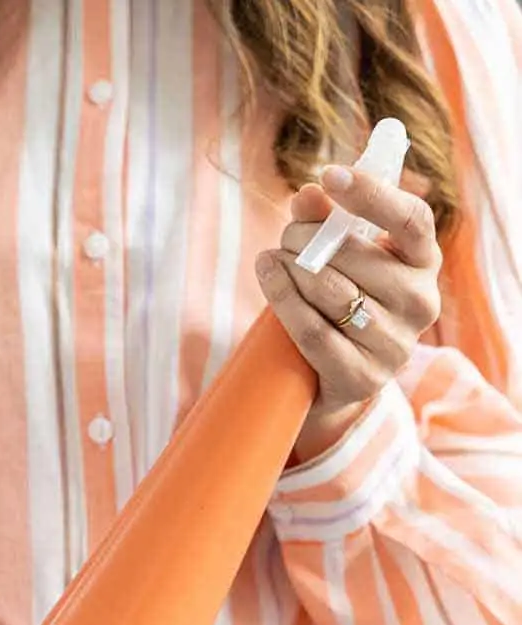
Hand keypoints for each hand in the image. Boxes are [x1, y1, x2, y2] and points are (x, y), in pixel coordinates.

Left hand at [255, 166, 442, 462]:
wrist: (335, 381)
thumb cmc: (342, 301)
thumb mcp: (340, 257)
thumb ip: (326, 220)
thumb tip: (310, 194)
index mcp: (424, 263)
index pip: (412, 220)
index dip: (372, 194)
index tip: (331, 175)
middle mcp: (420, 303)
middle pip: (358, 255)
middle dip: (310, 236)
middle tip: (286, 235)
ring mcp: (394, 345)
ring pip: (332, 292)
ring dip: (293, 268)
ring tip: (273, 258)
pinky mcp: (363, 377)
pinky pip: (314, 331)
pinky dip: (284, 299)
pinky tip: (267, 274)